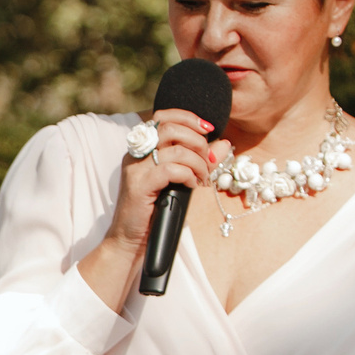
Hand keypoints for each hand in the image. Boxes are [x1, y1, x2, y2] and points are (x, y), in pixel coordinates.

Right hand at [103, 108, 225, 254]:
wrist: (131, 238)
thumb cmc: (155, 209)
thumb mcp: (181, 179)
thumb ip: (201, 160)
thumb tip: (224, 143)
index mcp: (142, 147)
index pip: (164, 116)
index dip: (189, 118)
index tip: (209, 130)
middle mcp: (136, 153)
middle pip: (171, 127)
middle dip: (198, 141)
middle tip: (208, 160)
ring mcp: (136, 168)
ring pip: (176, 150)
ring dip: (198, 162)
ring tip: (202, 177)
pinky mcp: (139, 184)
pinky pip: (172, 170)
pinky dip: (188, 175)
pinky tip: (192, 185)